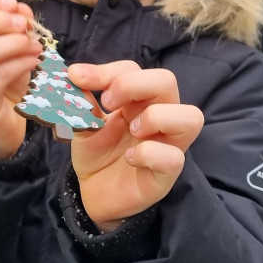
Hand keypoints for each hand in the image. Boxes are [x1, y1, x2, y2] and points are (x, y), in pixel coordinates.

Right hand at [0, 0, 39, 158]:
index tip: (13, 3)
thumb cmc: (3, 86)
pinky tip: (36, 60)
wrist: (1, 131)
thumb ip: (12, 28)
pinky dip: (22, 62)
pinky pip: (0, 75)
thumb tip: (22, 9)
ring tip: (36, 44)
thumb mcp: (7, 52)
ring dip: (15, 42)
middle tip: (24, 23)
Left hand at [66, 62, 203, 231]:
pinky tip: (130, 158)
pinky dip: (149, 153)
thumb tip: (72, 75)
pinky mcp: (167, 173)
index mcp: (138, 100)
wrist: (94, 193)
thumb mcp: (83, 124)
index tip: (78, 78)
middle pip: (167, 80)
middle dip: (133, 85)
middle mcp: (159, 116)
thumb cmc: (97, 153)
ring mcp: (168, 144)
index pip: (133, 69)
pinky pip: (173, 157)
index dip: (107, 71)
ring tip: (132, 129)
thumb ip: (80, 101)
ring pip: (190, 116)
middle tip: (107, 103)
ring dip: (155, 117)